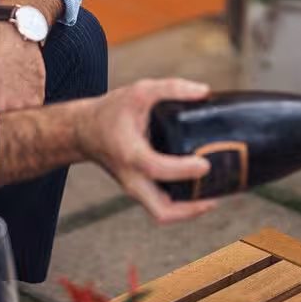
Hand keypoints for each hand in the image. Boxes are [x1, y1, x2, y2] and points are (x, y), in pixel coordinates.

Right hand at [76, 78, 218, 222]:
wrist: (85, 131)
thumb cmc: (111, 112)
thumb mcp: (139, 91)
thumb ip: (171, 88)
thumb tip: (205, 92)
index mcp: (130, 154)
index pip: (157, 169)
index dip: (183, 170)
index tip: (205, 164)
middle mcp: (131, 178)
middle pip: (162, 211)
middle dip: (191, 209)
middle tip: (215, 197)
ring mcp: (135, 188)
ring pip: (163, 213)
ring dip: (190, 210)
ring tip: (215, 194)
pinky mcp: (139, 190)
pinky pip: (162, 206)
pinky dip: (182, 205)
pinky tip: (201, 189)